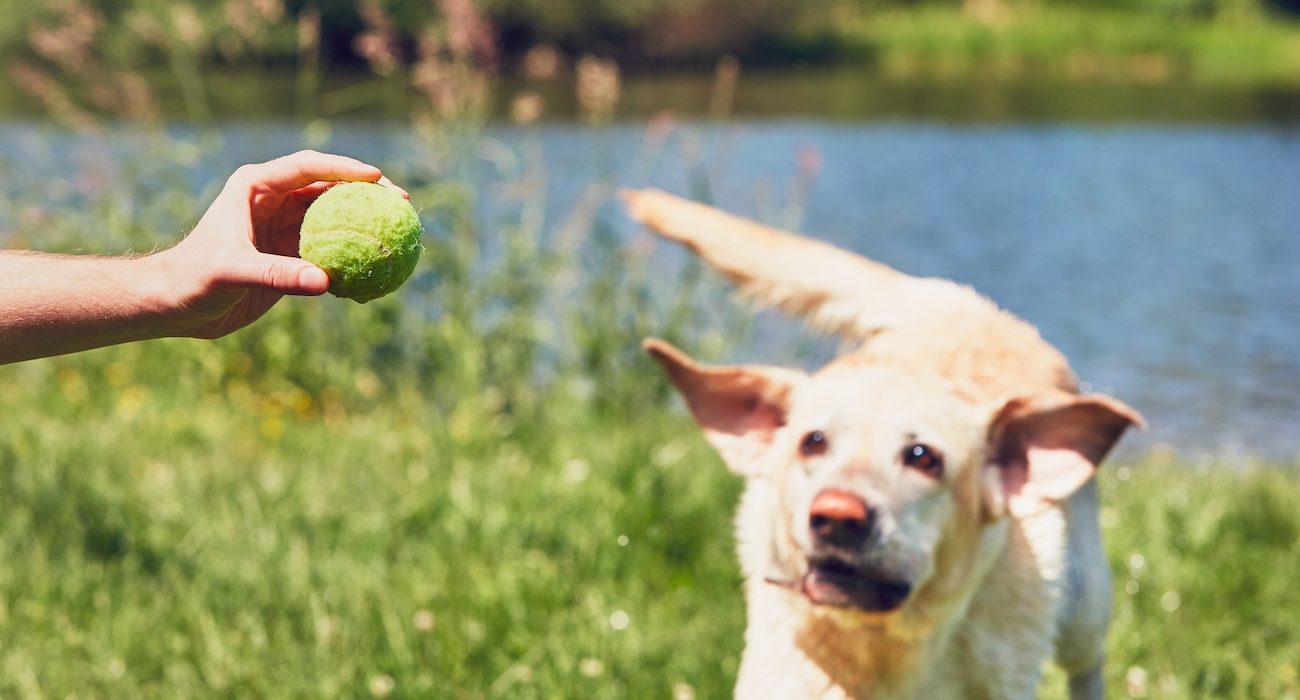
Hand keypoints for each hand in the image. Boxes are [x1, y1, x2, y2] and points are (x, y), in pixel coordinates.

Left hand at [155, 150, 407, 338]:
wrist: (174, 306)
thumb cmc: (192, 279)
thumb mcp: (232, 272)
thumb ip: (278, 274)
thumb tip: (326, 282)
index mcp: (256, 187)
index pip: (307, 168)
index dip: (344, 169)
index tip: (376, 177)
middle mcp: (274, 201)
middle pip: (329, 188)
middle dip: (367, 193)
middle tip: (401, 201)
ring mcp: (284, 227)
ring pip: (334, 217)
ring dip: (365, 222)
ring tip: (400, 229)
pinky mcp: (291, 255)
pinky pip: (330, 249)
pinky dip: (354, 254)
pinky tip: (379, 262)